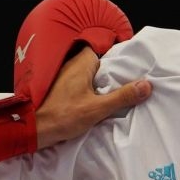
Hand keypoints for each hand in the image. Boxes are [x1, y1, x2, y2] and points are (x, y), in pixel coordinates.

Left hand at [33, 51, 150, 149]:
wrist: (33, 130)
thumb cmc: (62, 116)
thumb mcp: (97, 108)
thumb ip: (122, 97)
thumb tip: (146, 86)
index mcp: (82, 62)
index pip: (106, 49)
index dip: (120, 57)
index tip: (134, 67)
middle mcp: (73, 64)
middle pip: (100, 63)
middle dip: (113, 73)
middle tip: (130, 83)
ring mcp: (65, 76)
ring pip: (90, 75)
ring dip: (102, 83)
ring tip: (118, 93)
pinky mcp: (60, 88)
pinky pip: (81, 84)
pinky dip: (91, 90)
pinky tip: (99, 101)